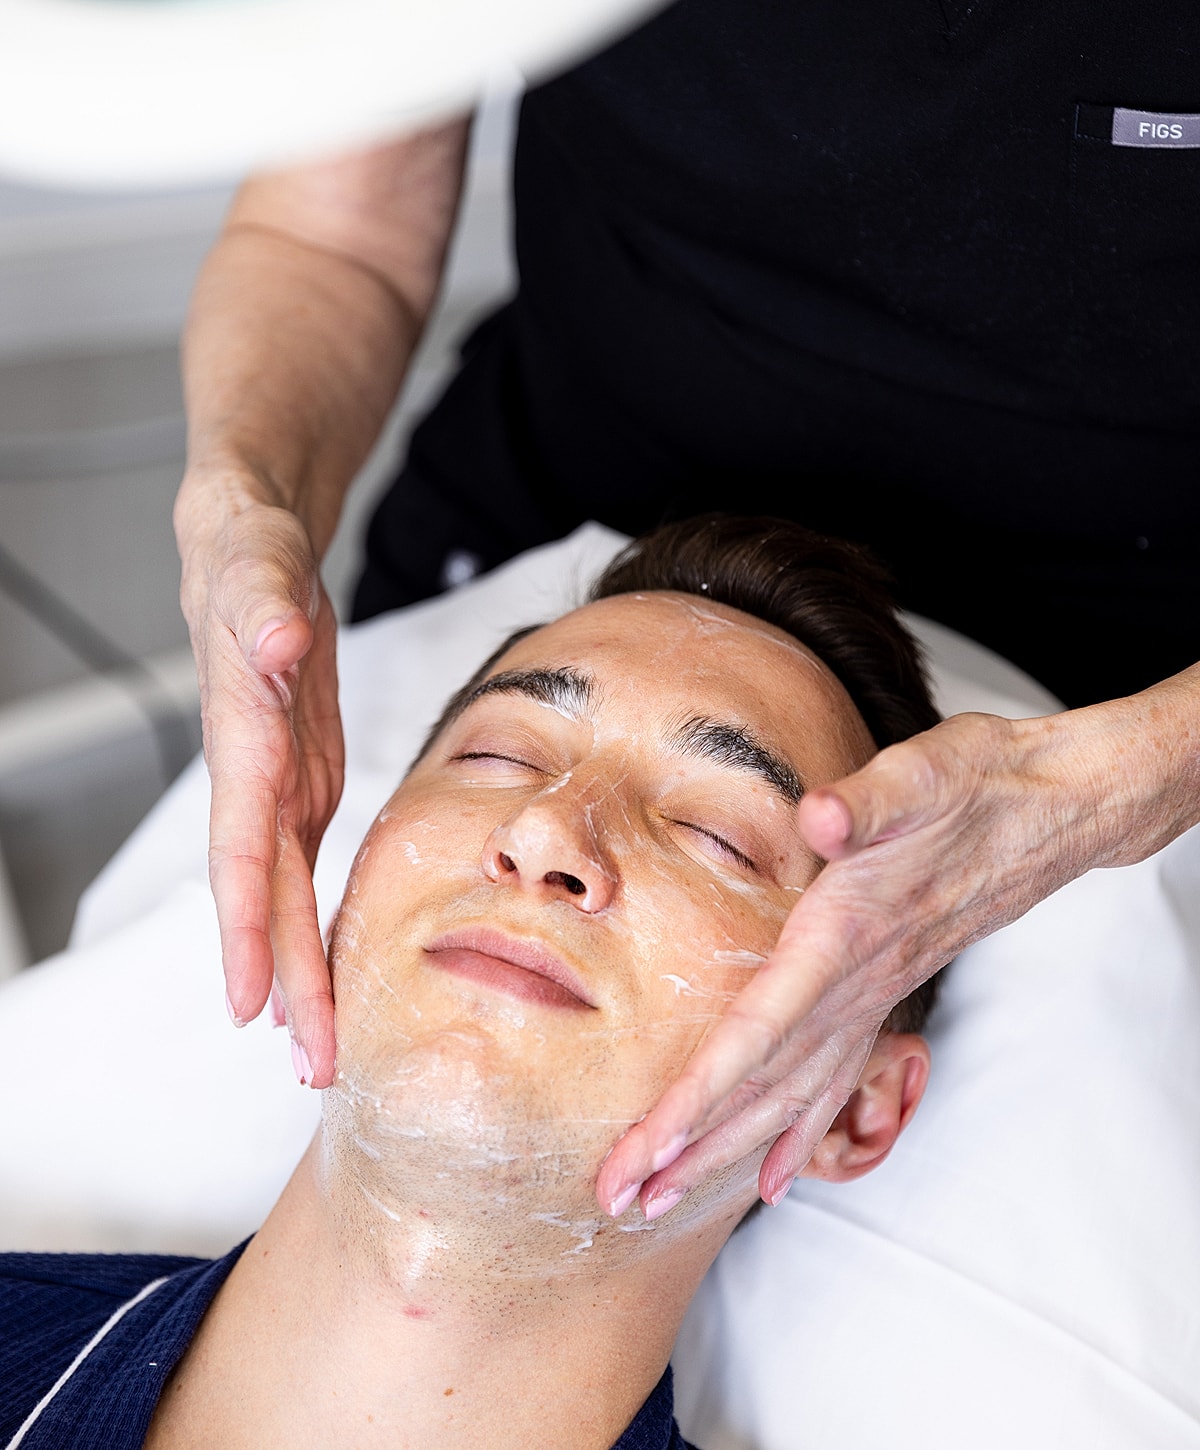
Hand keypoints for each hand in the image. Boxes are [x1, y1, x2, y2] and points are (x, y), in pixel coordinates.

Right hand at [180, 493, 343, 1087]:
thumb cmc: (249, 552)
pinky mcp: (302, 775)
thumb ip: (264, 605)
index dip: (248, 931)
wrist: (249, 543)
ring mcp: (278, 782)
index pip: (243, 852)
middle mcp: (255, 777)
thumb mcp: (259, 562)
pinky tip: (325, 972)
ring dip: (302, 970)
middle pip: (268, 898)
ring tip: (321, 1046)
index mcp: (245, 741)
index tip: (252, 1008)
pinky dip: (312, 923)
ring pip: (286, 894)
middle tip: (315, 1065)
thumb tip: (276, 643)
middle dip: (288, 983)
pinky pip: (303, 867)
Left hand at [595, 691, 1199, 1217]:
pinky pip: (831, 1083)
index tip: (652, 1146)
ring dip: (722, 1154)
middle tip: (618, 1200)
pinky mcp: (877, 996)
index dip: (705, 1092)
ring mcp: (869, 1000)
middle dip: (689, 1148)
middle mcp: (854, 986)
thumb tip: (821, 813)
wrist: (1045, 809)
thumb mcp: (918, 776)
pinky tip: (770, 1180)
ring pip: (790, 1098)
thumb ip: (867, 802)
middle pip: (762, 1087)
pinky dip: (797, 1137)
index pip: (763, 1029)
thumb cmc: (972, 786)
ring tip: (658, 1200)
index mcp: (844, 935)